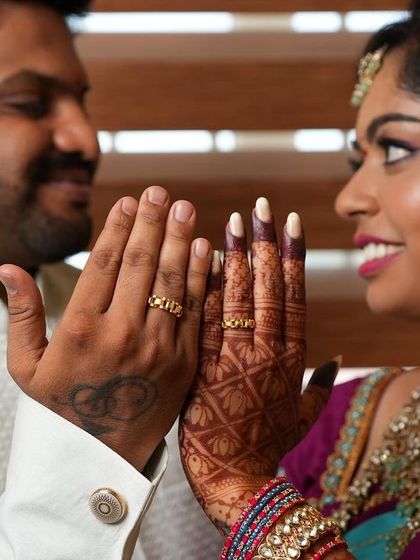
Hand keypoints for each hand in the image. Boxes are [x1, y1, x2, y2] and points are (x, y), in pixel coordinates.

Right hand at [0, 186, 211, 470]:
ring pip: (172, 281)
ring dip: (179, 239)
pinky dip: (201, 277)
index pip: (103, 264)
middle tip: (160, 191)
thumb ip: (21, 315)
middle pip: (141, 263)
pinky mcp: (185, 362)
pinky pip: (196, 311)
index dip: (117, 228)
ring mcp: (158, 348)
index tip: (129, 201)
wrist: (101, 458)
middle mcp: (122, 333)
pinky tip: (204, 249)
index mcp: (81, 329)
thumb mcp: (26, 366)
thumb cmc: (59, 408)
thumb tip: (7, 267)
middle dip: (151, 222)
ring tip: (185, 208)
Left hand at [179, 198, 339, 530]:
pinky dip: (205, 289)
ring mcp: (235, 358)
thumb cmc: (268, 446)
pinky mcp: (203, 367)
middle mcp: (268, 352)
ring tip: (233, 220)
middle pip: (270, 288)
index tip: (291, 225)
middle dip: (266, 243)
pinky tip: (202, 259)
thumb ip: (320, 387)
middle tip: (262, 206)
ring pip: (239, 298)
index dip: (294, 258)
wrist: (234, 478)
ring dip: (236, 256)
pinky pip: (205, 321)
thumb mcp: (303, 417)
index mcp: (293, 359)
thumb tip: (334, 362)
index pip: (296, 297)